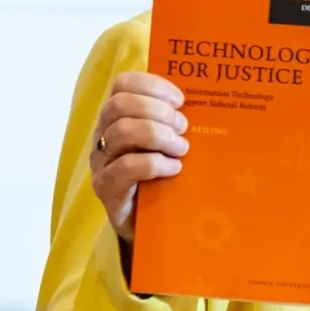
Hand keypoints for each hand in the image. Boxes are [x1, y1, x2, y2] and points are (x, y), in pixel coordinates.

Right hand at [90, 72, 188, 240]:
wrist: (149, 227)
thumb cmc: (163, 178)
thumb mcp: (170, 145)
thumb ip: (176, 123)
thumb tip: (207, 101)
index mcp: (118, 117)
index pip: (123, 84)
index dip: (153, 85)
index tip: (181, 100)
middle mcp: (103, 134)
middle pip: (120, 104)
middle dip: (158, 111)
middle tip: (183, 128)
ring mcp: (101, 161)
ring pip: (122, 131)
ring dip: (159, 136)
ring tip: (182, 149)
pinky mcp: (106, 187)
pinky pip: (126, 165)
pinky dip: (155, 163)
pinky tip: (174, 169)